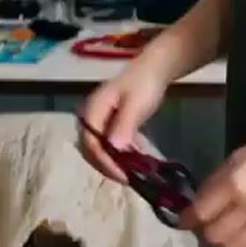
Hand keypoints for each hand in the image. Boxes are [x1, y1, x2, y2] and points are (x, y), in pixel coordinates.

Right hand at [78, 52, 174, 182]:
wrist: (154, 68)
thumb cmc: (144, 84)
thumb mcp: (136, 105)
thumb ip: (123, 126)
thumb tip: (113, 149)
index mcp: (92, 111)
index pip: (92, 144)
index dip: (106, 162)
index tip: (124, 175)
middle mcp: (91, 117)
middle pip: (92, 149)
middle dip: (109, 166)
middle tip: (129, 178)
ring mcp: (100, 120)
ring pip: (101, 149)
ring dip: (115, 162)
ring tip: (133, 173)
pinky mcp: (110, 123)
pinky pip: (110, 144)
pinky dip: (121, 154)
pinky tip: (135, 160)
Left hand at [184, 122, 245, 246]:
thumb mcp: (239, 156)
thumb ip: (216, 181)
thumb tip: (197, 203)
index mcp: (235, 183)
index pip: (201, 212)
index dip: (188, 219)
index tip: (184, 220)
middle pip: (213, 235)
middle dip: (207, 229)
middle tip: (211, 221)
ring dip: (226, 238)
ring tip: (231, 226)